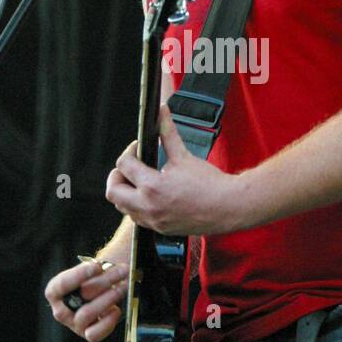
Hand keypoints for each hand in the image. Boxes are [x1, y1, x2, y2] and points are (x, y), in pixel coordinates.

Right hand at [44, 258, 128, 341]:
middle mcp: (60, 310)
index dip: (80, 274)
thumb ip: (92, 271)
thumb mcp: (89, 272)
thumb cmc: (92, 280)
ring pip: (87, 313)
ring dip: (109, 298)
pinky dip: (108, 321)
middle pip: (81, 295)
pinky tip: (116, 309)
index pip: (62, 284)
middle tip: (122, 271)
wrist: (100, 294)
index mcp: (55, 292)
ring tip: (123, 287)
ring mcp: (74, 324)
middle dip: (105, 281)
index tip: (97, 265)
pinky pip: (95, 333)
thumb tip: (103, 269)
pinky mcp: (87, 334)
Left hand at [105, 104, 245, 236]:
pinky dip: (137, 206)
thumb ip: (168, 133)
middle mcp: (149, 206)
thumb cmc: (210, 184)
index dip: (128, 151)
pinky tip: (150, 196)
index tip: (137, 148)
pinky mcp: (160, 229)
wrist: (228, 206)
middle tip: (129, 167)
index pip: (123, 165)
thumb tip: (162, 111)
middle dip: (117, 176)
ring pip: (123, 207)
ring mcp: (154, 220)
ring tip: (139, 180)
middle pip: (113, 192)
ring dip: (126, 192)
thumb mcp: (184, 156)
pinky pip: (137, 218)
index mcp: (153, 186)